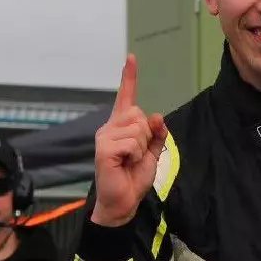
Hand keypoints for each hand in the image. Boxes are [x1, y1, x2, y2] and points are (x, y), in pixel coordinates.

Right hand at [91, 54, 166, 226]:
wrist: (122, 202)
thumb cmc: (133, 177)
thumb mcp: (152, 153)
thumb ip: (156, 134)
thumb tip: (156, 115)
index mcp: (120, 126)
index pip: (126, 97)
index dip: (129, 77)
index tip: (131, 58)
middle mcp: (109, 127)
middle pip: (139, 115)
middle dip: (146, 136)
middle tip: (135, 155)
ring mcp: (104, 136)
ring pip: (138, 128)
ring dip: (141, 147)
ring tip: (129, 160)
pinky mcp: (103, 148)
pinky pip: (132, 142)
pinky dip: (135, 154)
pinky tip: (124, 164)